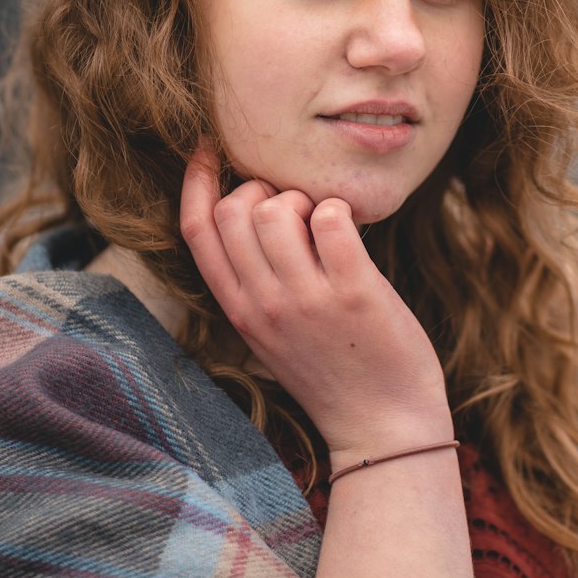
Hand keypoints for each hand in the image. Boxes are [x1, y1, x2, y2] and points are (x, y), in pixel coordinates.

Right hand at [179, 145, 450, 455]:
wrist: (382, 427)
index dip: (197, 180)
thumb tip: (247, 211)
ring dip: (303, 198)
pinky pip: (331, 219)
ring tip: (324, 224)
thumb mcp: (271, 333)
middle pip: (233, 210)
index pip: (195, 229)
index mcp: (239, 310)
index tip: (210, 150)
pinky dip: (341, 209)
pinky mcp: (355, 293)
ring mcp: (308, 300)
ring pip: (277, 208)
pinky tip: (352, 230)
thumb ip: (252, 282)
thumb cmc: (332, 371)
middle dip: (261, 190)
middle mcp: (264, 303)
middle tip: (295, 208)